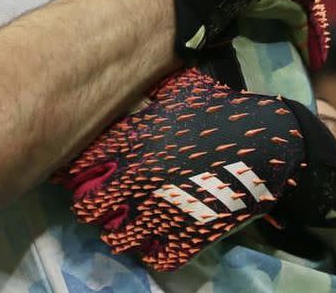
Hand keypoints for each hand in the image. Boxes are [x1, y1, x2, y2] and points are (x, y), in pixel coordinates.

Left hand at [56, 67, 335, 270]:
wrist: (270, 143)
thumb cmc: (221, 110)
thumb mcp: (178, 90)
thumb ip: (145, 93)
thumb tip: (116, 80)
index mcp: (136, 141)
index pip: (83, 164)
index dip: (70, 171)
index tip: (65, 171)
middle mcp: (142, 178)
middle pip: (90, 205)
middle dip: (87, 202)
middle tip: (90, 197)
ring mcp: (166, 209)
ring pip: (116, 235)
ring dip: (112, 228)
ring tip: (115, 220)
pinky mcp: (192, 234)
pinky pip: (155, 254)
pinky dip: (147, 249)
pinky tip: (148, 237)